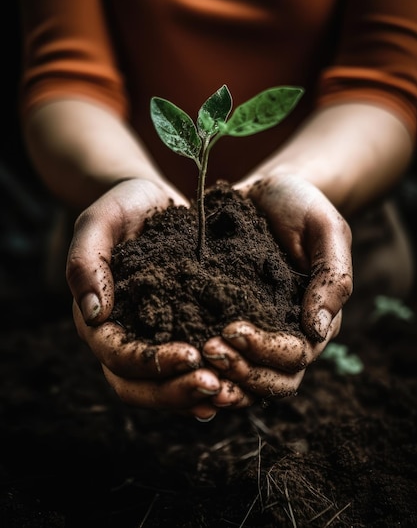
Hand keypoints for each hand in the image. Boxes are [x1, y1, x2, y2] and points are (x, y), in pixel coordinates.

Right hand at [67, 178, 249, 417]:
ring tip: (230, 391)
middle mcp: (122, 335)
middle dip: (174, 392)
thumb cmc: (124, 206)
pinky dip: (205, 382)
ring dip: (191, 395)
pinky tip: (235, 385)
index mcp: (97, 317)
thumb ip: (86, 261)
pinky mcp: (176, 332)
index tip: (191, 355)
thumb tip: (93, 312)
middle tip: (216, 386)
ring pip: (161, 386)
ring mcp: (149, 338)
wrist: (153, 201)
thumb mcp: (100, 221)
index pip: (116, 356)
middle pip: (136, 385)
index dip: (149, 364)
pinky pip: (185, 371)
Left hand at [202, 174, 352, 401]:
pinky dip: (203, 366)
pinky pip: (221, 355)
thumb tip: (318, 330)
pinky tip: (179, 359)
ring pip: (245, 378)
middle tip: (208, 350)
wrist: (268, 191)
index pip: (296, 356)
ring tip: (193, 359)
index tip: (233, 331)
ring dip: (222, 377)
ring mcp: (257, 330)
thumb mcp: (326, 229)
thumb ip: (332, 277)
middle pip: (271, 379)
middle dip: (241, 371)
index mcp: (315, 319)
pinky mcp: (227, 318)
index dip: (266, 352)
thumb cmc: (303, 205)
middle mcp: (286, 333)